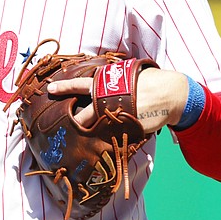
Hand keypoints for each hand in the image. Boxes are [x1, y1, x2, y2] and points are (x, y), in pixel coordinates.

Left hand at [46, 67, 188, 133]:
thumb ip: (111, 80)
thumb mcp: (127, 74)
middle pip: (85, 114)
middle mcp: (109, 101)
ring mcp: (118, 116)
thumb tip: (99, 79)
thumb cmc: (148, 81)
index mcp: (107, 85)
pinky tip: (101, 145)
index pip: (81, 85)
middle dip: (72, 120)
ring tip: (78, 138)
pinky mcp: (128, 128)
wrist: (169, 94)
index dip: (65, 87)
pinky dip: (108, 139)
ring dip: (89, 132)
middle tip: (57, 124)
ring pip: (97, 127)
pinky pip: (114, 135)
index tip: (51, 88)